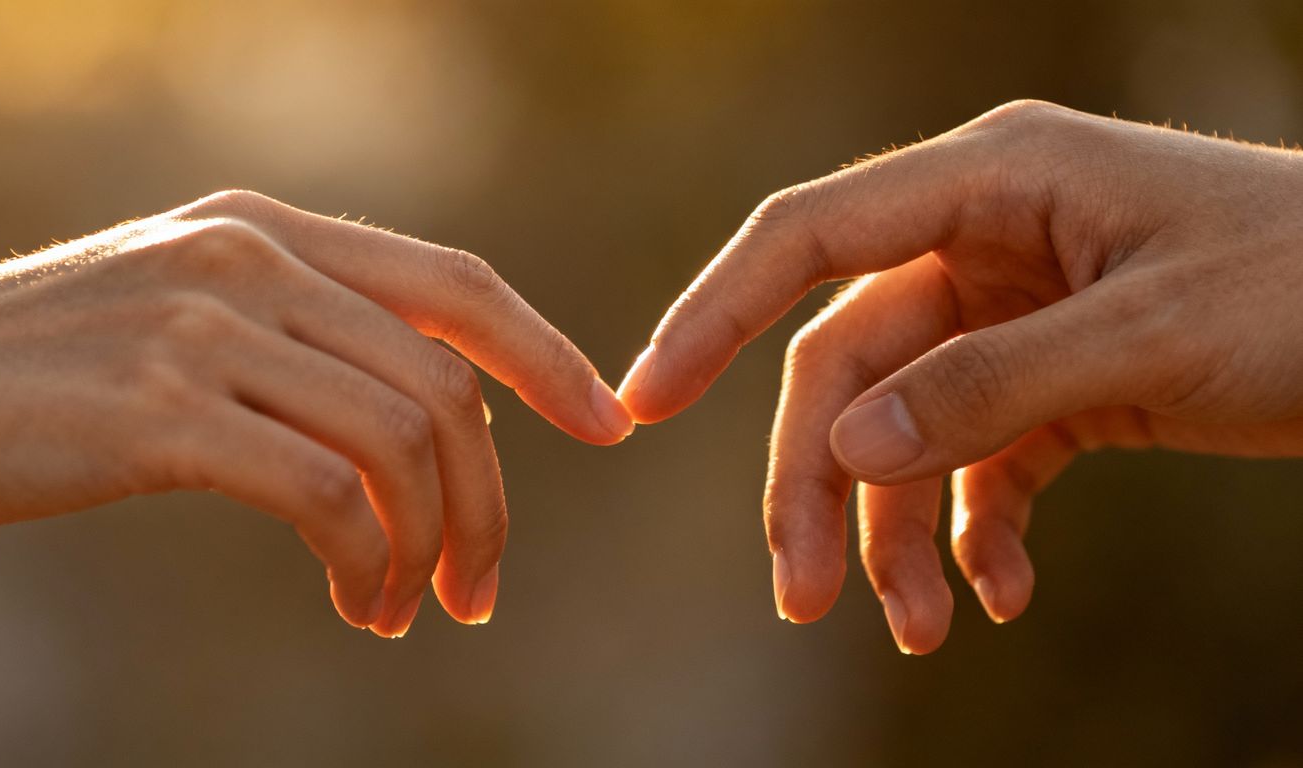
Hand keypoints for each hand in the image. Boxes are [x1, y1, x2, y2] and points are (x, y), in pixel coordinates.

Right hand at [0, 190, 633, 636]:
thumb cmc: (51, 379)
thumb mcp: (190, 321)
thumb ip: (312, 341)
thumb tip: (442, 411)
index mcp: (267, 231)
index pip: (455, 283)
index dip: (547, 355)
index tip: (607, 422)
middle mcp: (246, 260)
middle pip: (443, 384)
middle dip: (489, 498)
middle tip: (479, 588)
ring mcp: (201, 328)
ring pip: (399, 441)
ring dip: (429, 543)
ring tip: (405, 609)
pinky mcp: (158, 410)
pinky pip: (325, 494)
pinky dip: (365, 561)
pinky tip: (356, 602)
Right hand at [618, 100, 1302, 652]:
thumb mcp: (1151, 335)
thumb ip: (989, 386)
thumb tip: (843, 451)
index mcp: (991, 182)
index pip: (809, 241)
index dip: (710, 316)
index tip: (642, 403)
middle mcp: (984, 239)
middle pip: (848, 364)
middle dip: (820, 484)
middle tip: (805, 601)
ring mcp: (1015, 308)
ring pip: (905, 425)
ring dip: (898, 529)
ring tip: (918, 630)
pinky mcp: (1056, 375)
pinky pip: (980, 457)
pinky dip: (978, 530)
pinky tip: (1005, 593)